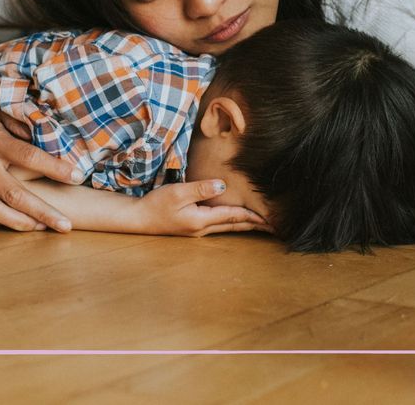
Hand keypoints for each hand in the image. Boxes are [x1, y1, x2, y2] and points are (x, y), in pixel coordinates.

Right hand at [0, 87, 83, 232]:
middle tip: (66, 225)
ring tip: (44, 228)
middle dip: (42, 212)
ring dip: (20, 223)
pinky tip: (13, 225)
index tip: (77, 176)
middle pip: (14, 194)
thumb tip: (45, 125)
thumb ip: (19, 109)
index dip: (54, 168)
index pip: (28, 157)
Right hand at [137, 180, 269, 236]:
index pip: (233, 216)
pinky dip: (233, 222)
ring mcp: (199, 229)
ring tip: (261, 224)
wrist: (139, 218)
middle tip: (274, 227)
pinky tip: (236, 220)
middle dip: (255, 225)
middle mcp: (203, 228)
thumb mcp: (177, 192)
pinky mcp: (194, 226)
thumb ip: (200, 189)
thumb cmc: (157, 204)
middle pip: (235, 225)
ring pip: (229, 226)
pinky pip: (220, 225)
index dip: (253, 216)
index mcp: (202, 220)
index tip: (270, 219)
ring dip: (246, 225)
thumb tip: (222, 185)